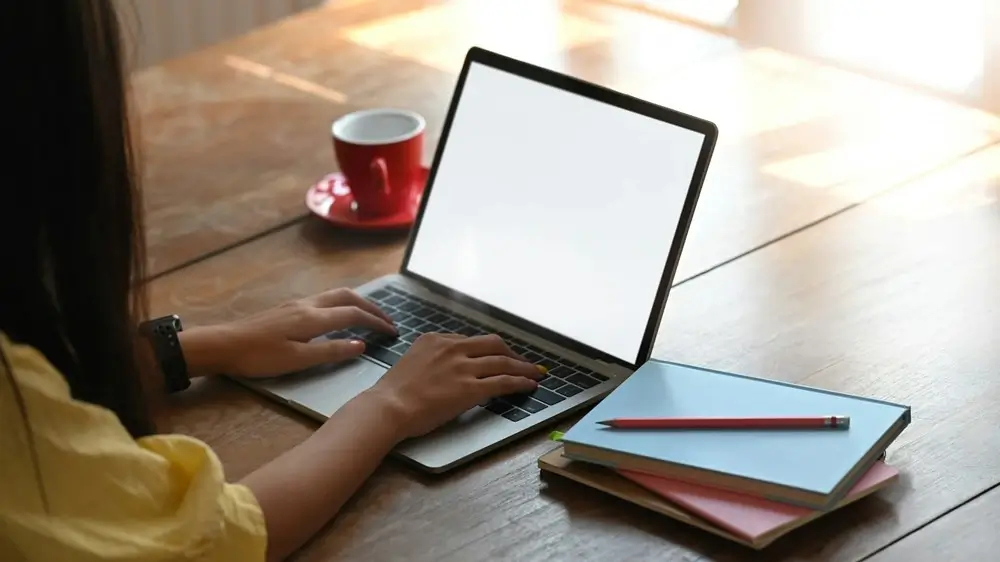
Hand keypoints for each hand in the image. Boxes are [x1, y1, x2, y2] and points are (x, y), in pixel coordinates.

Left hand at [179, 288, 395, 378]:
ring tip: (368, 316)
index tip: (393, 332)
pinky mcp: (288, 308)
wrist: (222, 345)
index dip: (376, 322)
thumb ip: (331, 351)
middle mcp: (308, 305)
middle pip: (348, 297)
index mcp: (313, 318)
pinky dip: (341, 304)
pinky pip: (324, 299)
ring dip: (356, 302)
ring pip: (335, 294)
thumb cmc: (258, 357)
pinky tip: (338, 317)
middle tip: (386, 320)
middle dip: (371, 306)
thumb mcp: (297, 360)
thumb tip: (361, 344)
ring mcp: (297, 304)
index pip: (354, 314)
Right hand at [364, 333, 545, 439]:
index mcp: (436, 340)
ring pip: (502, 362)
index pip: (471, 341)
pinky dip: (520, 382)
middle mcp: (452, 348)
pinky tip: (529, 385)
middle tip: (523, 362)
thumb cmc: (394, 392)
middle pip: (493, 344)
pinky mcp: (470, 387)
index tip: (498, 356)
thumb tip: (449, 368)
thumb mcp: (413, 362)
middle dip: (512, 353)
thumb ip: (433, 359)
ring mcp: (462, 367)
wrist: (389, 406)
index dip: (490, 350)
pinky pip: (502, 381)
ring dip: (523, 367)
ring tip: (535, 373)